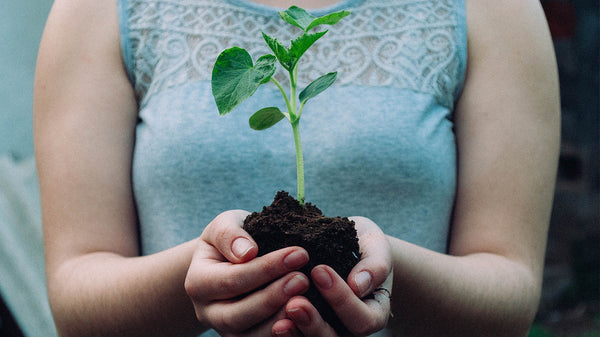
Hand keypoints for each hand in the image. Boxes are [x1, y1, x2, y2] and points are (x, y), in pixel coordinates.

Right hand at [185, 210, 310, 335]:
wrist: (230, 260)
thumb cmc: (231, 239)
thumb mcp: (225, 224)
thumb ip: (230, 234)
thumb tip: (247, 252)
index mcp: (197, 282)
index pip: (232, 279)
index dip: (267, 268)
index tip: (299, 253)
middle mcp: (207, 312)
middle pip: (237, 314)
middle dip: (273, 297)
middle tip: (303, 279)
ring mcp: (225, 330)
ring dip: (280, 320)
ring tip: (306, 300)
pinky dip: (283, 333)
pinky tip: (305, 318)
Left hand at [272, 216, 392, 336]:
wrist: (345, 247)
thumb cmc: (364, 245)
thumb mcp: (375, 246)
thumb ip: (375, 265)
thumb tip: (359, 285)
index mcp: (373, 314)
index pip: (361, 320)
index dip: (342, 300)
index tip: (320, 269)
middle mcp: (350, 330)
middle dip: (313, 323)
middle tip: (294, 302)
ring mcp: (326, 331)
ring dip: (294, 333)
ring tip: (278, 319)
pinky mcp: (303, 328)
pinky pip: (294, 336)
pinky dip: (281, 332)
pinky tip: (268, 320)